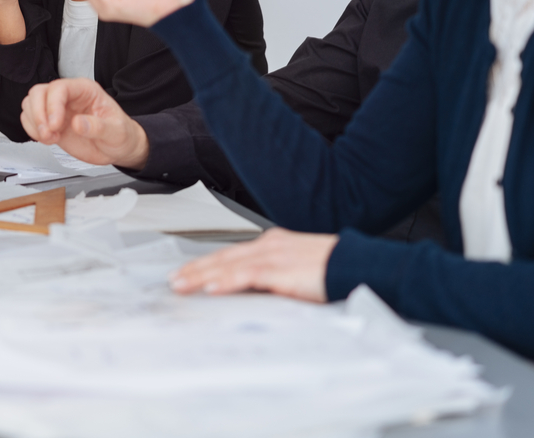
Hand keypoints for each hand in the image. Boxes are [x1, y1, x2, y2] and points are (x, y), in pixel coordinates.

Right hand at [20, 78, 149, 167]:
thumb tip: (78, 123)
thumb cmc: (121, 135)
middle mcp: (69, 97)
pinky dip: (32, 130)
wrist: (119, 149)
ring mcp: (58, 110)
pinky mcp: (51, 124)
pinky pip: (30, 119)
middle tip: (48, 133)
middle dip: (38, 114)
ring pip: (31, 104)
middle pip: (39, 92)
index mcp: (85, 90)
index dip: (52, 105)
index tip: (55, 125)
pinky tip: (47, 139)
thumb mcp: (117, 132)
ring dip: (34, 123)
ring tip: (50, 138)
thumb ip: (98, 127)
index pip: (59, 88)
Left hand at [170, 228, 337, 302]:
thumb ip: (276, 276)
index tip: (189, 272)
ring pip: (228, 265)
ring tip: (182, 285)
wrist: (359, 265)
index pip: (232, 254)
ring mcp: (273, 256)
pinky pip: (247, 276)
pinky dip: (226, 281)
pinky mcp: (280, 270)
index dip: (208, 263)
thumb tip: (257, 290)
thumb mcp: (298, 270)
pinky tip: (211, 288)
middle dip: (196, 269)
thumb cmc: (335, 270)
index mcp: (273, 243)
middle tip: (174, 280)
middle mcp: (269, 245)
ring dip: (202, 276)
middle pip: (224, 257)